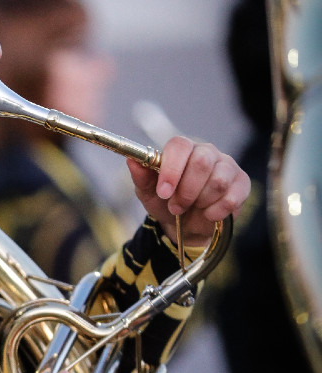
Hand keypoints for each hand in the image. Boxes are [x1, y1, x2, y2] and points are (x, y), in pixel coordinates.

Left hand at [128, 135, 250, 246]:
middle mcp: (206, 152)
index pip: (179, 146)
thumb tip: (131, 160)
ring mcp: (227, 166)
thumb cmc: (165, 202)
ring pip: (218, 181)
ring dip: (200, 202)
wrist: (185, 226)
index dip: (172, 169)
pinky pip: (232, 197)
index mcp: (182, 149)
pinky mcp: (242, 183)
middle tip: (176, 206)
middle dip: (186, 190)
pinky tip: (208, 214)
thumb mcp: (147, 191)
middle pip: (201, 162)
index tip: (164, 192)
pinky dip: (216, 211)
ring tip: (192, 208)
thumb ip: (140, 176)